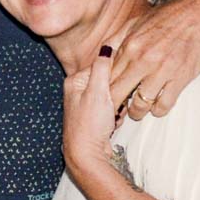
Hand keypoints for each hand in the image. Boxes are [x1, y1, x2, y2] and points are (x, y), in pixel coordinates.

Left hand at [62, 46, 119, 176]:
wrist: (86, 154)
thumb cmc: (89, 124)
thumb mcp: (97, 92)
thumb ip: (102, 68)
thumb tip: (107, 46)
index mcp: (75, 81)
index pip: (102, 65)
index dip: (117, 74)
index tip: (123, 83)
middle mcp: (78, 90)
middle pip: (108, 80)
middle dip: (119, 92)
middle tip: (117, 104)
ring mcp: (86, 104)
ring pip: (113, 94)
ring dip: (119, 104)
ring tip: (114, 115)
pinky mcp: (94, 116)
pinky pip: (113, 107)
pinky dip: (117, 114)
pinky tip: (114, 121)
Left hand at [109, 0, 199, 120]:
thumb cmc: (170, 17)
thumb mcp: (137, 22)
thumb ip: (118, 39)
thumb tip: (102, 53)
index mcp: (129, 47)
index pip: (105, 77)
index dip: (101, 91)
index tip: (102, 98)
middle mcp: (142, 60)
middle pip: (117, 93)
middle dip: (114, 106)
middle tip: (116, 112)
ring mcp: (162, 70)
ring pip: (140, 103)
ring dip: (137, 112)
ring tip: (137, 111)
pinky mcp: (181, 77)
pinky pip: (164, 104)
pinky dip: (158, 110)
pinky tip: (157, 107)